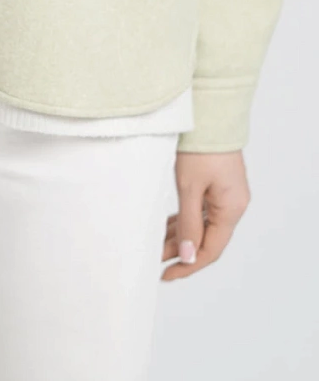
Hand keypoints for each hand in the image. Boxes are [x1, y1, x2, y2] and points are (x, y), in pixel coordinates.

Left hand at [161, 151, 250, 279]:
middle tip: (155, 259)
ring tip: (157, 245)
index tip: (166, 274)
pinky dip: (185, 220)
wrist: (208, 112)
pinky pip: (201, 210)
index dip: (188, 266)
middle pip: (207, 238)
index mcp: (231, 209)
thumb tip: (187, 257)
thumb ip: (189, 224)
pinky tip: (168, 226)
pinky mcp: (217, 184)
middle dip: (181, 251)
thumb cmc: (200, 147)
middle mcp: (233, 204)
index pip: (211, 249)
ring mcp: (226, 194)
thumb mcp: (189, 187)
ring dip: (181, 235)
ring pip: (202, 225)